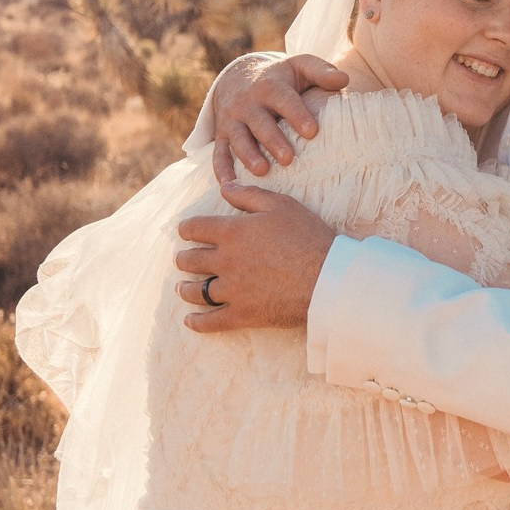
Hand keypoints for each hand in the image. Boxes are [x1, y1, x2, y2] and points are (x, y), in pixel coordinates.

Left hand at [178, 183, 335, 329]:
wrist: (326, 277)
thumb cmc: (307, 237)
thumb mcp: (281, 205)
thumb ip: (249, 196)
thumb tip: (225, 187)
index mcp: (232, 232)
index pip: (194, 228)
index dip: (186, 229)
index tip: (185, 232)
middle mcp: (225, 261)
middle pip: (189, 260)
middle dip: (183, 259)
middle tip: (183, 260)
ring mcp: (231, 289)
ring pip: (195, 291)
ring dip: (184, 288)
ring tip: (182, 288)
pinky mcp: (242, 314)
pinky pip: (211, 321)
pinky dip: (197, 322)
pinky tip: (190, 320)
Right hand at [209, 53, 347, 182]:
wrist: (237, 77)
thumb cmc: (279, 77)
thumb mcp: (300, 67)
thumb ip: (321, 71)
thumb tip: (344, 79)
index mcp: (270, 86)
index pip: (284, 100)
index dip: (297, 115)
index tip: (312, 131)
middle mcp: (248, 103)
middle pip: (260, 122)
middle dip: (273, 140)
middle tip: (289, 158)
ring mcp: (232, 120)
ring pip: (239, 138)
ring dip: (248, 155)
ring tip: (262, 170)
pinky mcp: (221, 135)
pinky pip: (218, 153)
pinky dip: (220, 170)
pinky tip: (228, 186)